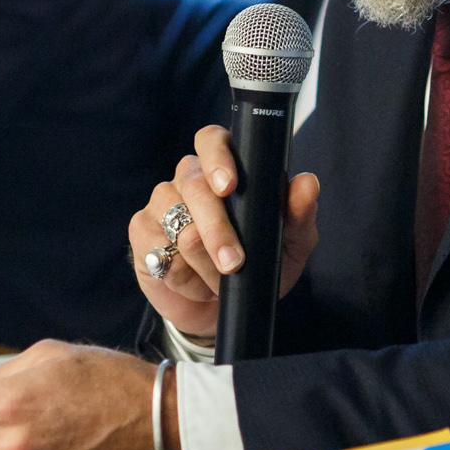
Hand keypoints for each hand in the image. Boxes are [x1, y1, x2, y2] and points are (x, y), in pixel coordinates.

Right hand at [130, 125, 319, 339]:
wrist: (221, 309)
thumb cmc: (258, 265)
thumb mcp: (288, 243)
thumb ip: (298, 213)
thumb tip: (307, 183)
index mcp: (224, 167)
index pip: (212, 140)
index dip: (217, 158)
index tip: (229, 186)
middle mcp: (189, 179)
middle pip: (194, 189)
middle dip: (218, 231)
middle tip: (234, 263)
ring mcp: (161, 204)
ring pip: (179, 228)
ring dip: (205, 265)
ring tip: (220, 282)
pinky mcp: (141, 233)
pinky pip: (162, 254)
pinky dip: (185, 279)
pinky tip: (196, 285)